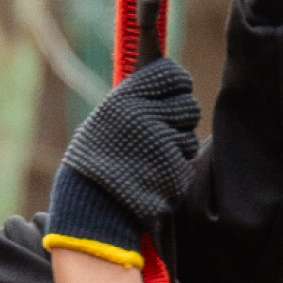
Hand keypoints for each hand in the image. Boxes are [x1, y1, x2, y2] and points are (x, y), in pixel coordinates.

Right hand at [47, 57, 200, 251]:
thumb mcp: (105, 121)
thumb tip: (166, 72)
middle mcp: (144, 118)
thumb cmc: (96, 163)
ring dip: (177, 148)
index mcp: (124, 100)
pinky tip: (152, 179)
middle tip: (163, 132)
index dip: (179, 85)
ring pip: (190, 136)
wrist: (92, 210)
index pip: (173, 75)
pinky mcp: (174, 171)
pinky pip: (187, 163)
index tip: (175, 93)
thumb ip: (136, 99)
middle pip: (189, 105)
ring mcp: (161, 146)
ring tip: (149, 160)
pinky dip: (174, 172)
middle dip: (181, 119)